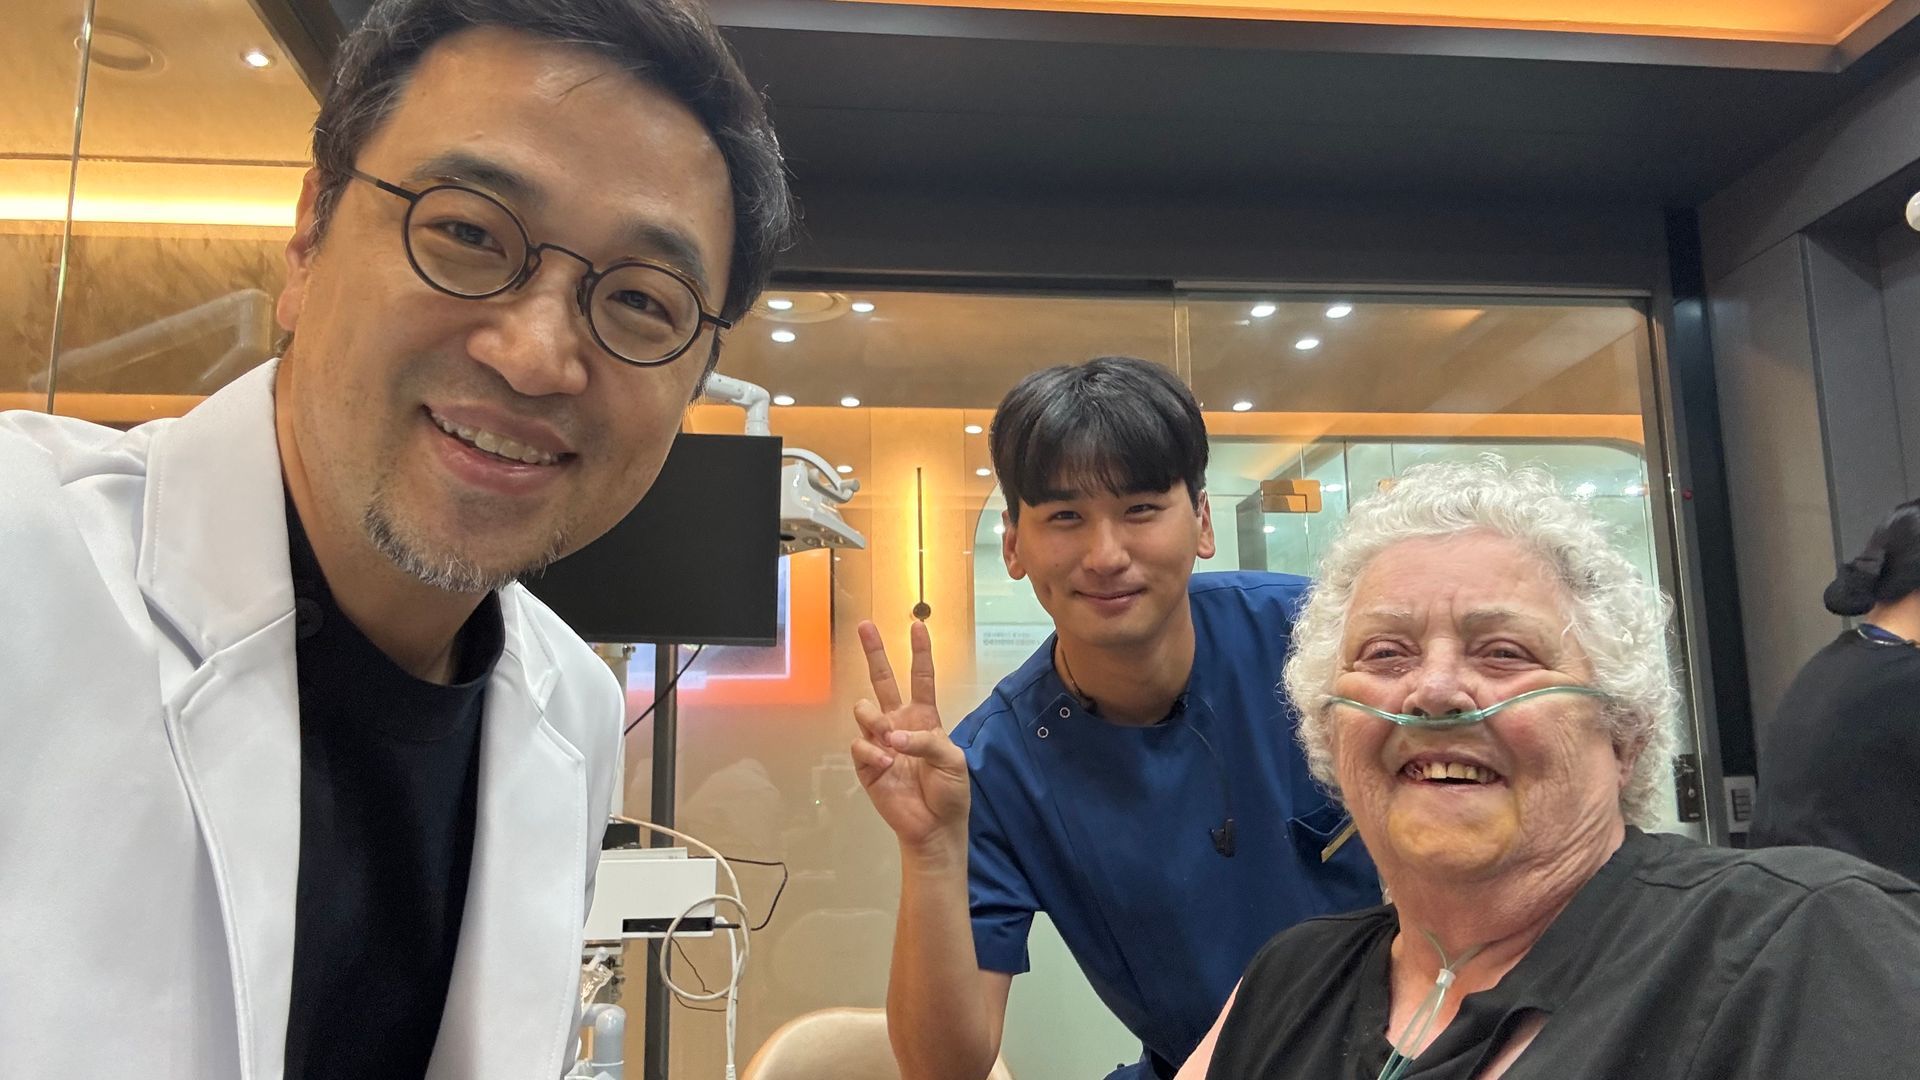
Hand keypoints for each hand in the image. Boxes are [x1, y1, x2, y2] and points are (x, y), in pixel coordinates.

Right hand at [849, 619, 970, 851]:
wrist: (935, 827)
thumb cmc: (950, 792)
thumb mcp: (953, 761)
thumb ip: (926, 741)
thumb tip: (892, 735)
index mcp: (924, 719)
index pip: (921, 678)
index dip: (920, 652)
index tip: (918, 625)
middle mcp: (900, 724)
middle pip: (883, 681)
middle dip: (874, 652)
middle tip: (865, 626)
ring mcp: (881, 743)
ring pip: (865, 710)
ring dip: (874, 717)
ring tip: (888, 735)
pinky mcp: (866, 764)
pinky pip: (860, 745)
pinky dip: (872, 752)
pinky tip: (885, 764)